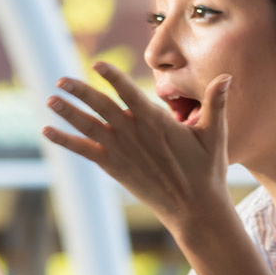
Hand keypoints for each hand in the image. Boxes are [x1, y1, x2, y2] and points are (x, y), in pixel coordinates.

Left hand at [42, 64, 234, 237]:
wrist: (195, 209)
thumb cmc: (207, 170)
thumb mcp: (215, 134)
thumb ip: (216, 103)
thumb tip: (227, 76)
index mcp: (156, 121)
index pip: (129, 92)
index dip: (112, 77)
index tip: (98, 65)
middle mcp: (134, 133)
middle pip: (101, 106)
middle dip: (80, 91)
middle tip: (61, 79)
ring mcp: (121, 151)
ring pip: (88, 126)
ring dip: (68, 112)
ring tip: (50, 99)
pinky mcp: (114, 168)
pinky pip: (84, 151)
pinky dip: (65, 140)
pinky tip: (47, 132)